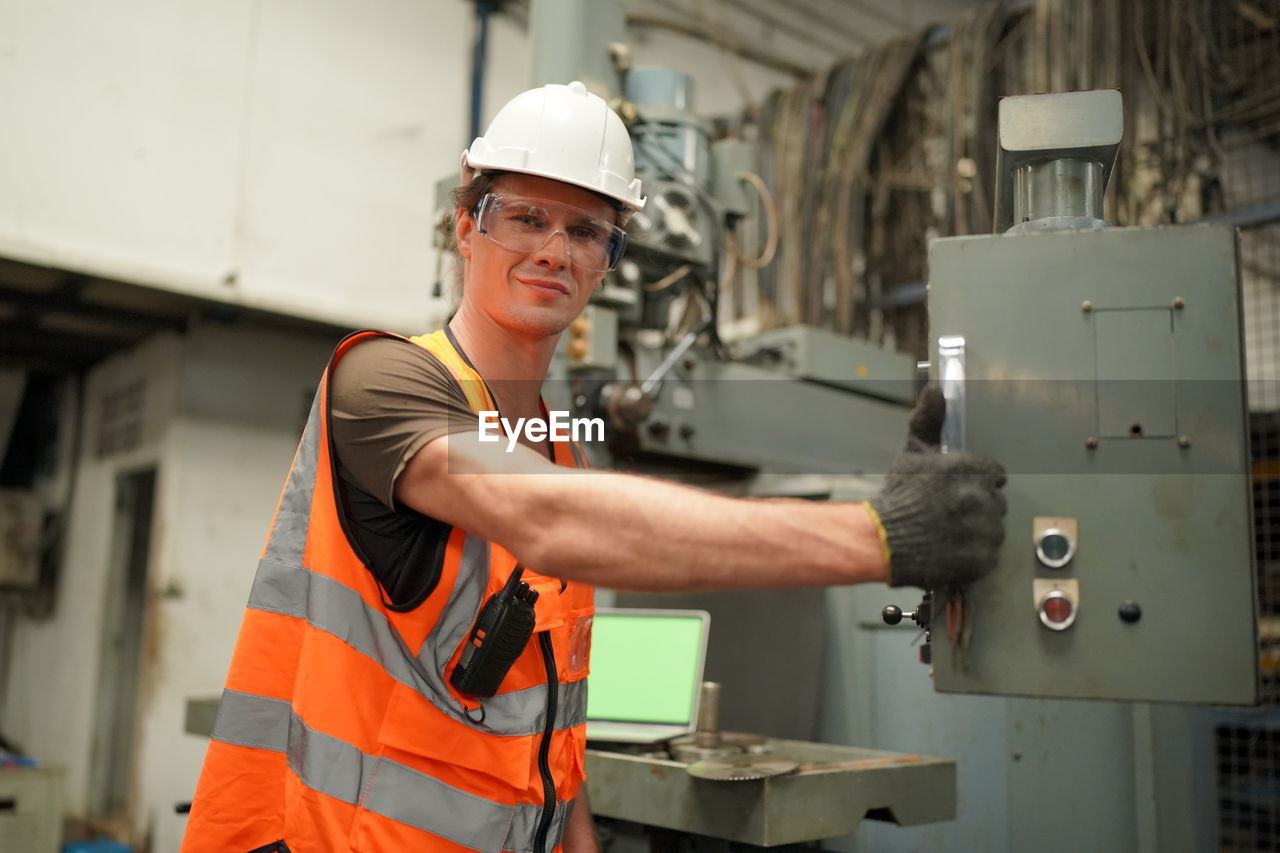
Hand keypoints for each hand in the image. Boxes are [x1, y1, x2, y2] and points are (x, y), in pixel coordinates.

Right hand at [866, 386, 1006, 589]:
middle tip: (948, 513)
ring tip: (947, 533)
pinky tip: (950, 550)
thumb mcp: (912, 452)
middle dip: (975, 506)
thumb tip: (936, 391)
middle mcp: (983, 498)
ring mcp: (986, 530)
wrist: (881, 539)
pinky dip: (973, 556)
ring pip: (992, 529)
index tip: (960, 490)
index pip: (994, 473)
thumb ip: (929, 419)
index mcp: (972, 468)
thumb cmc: (896, 495)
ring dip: (976, 531)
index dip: (977, 482)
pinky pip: (988, 556)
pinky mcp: (983, 559)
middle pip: (994, 502)